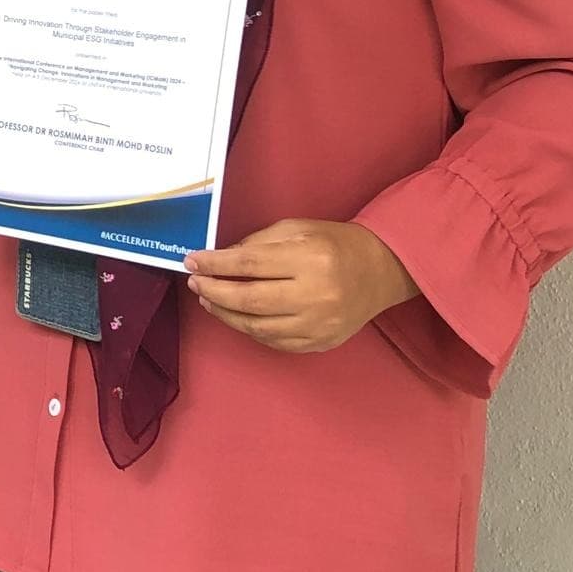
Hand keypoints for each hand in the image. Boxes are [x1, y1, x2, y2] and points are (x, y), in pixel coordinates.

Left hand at [184, 219, 418, 353]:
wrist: (380, 270)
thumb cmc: (334, 243)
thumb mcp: (296, 229)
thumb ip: (258, 243)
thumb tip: (220, 259)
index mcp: (309, 259)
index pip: (249, 264)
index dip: (215, 264)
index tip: (192, 261)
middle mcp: (315, 295)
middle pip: (249, 299)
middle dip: (214, 292)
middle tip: (195, 283)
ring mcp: (319, 324)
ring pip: (258, 327)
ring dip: (226, 314)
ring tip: (209, 300)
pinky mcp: (321, 342)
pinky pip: (275, 341)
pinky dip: (250, 330)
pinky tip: (237, 316)